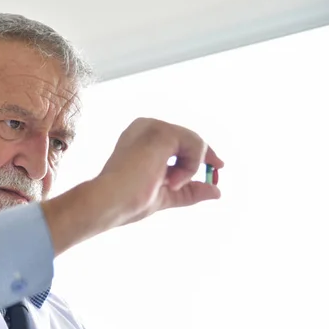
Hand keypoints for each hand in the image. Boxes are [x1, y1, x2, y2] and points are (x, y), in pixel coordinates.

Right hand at [43, 117, 223, 255]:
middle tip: (219, 170)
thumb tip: (216, 191)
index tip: (218, 166)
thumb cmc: (128, 201)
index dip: (200, 154)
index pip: (179, 141)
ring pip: (194, 141)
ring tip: (170, 184)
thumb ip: (189, 190)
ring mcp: (152, 126)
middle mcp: (145, 126)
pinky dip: (190, 166)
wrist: (109, 202)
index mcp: (141, 137)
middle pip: (189, 137)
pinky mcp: (161, 131)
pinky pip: (194, 145)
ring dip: (191, 167)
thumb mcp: (166, 195)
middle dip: (206, 156)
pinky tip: (171, 179)